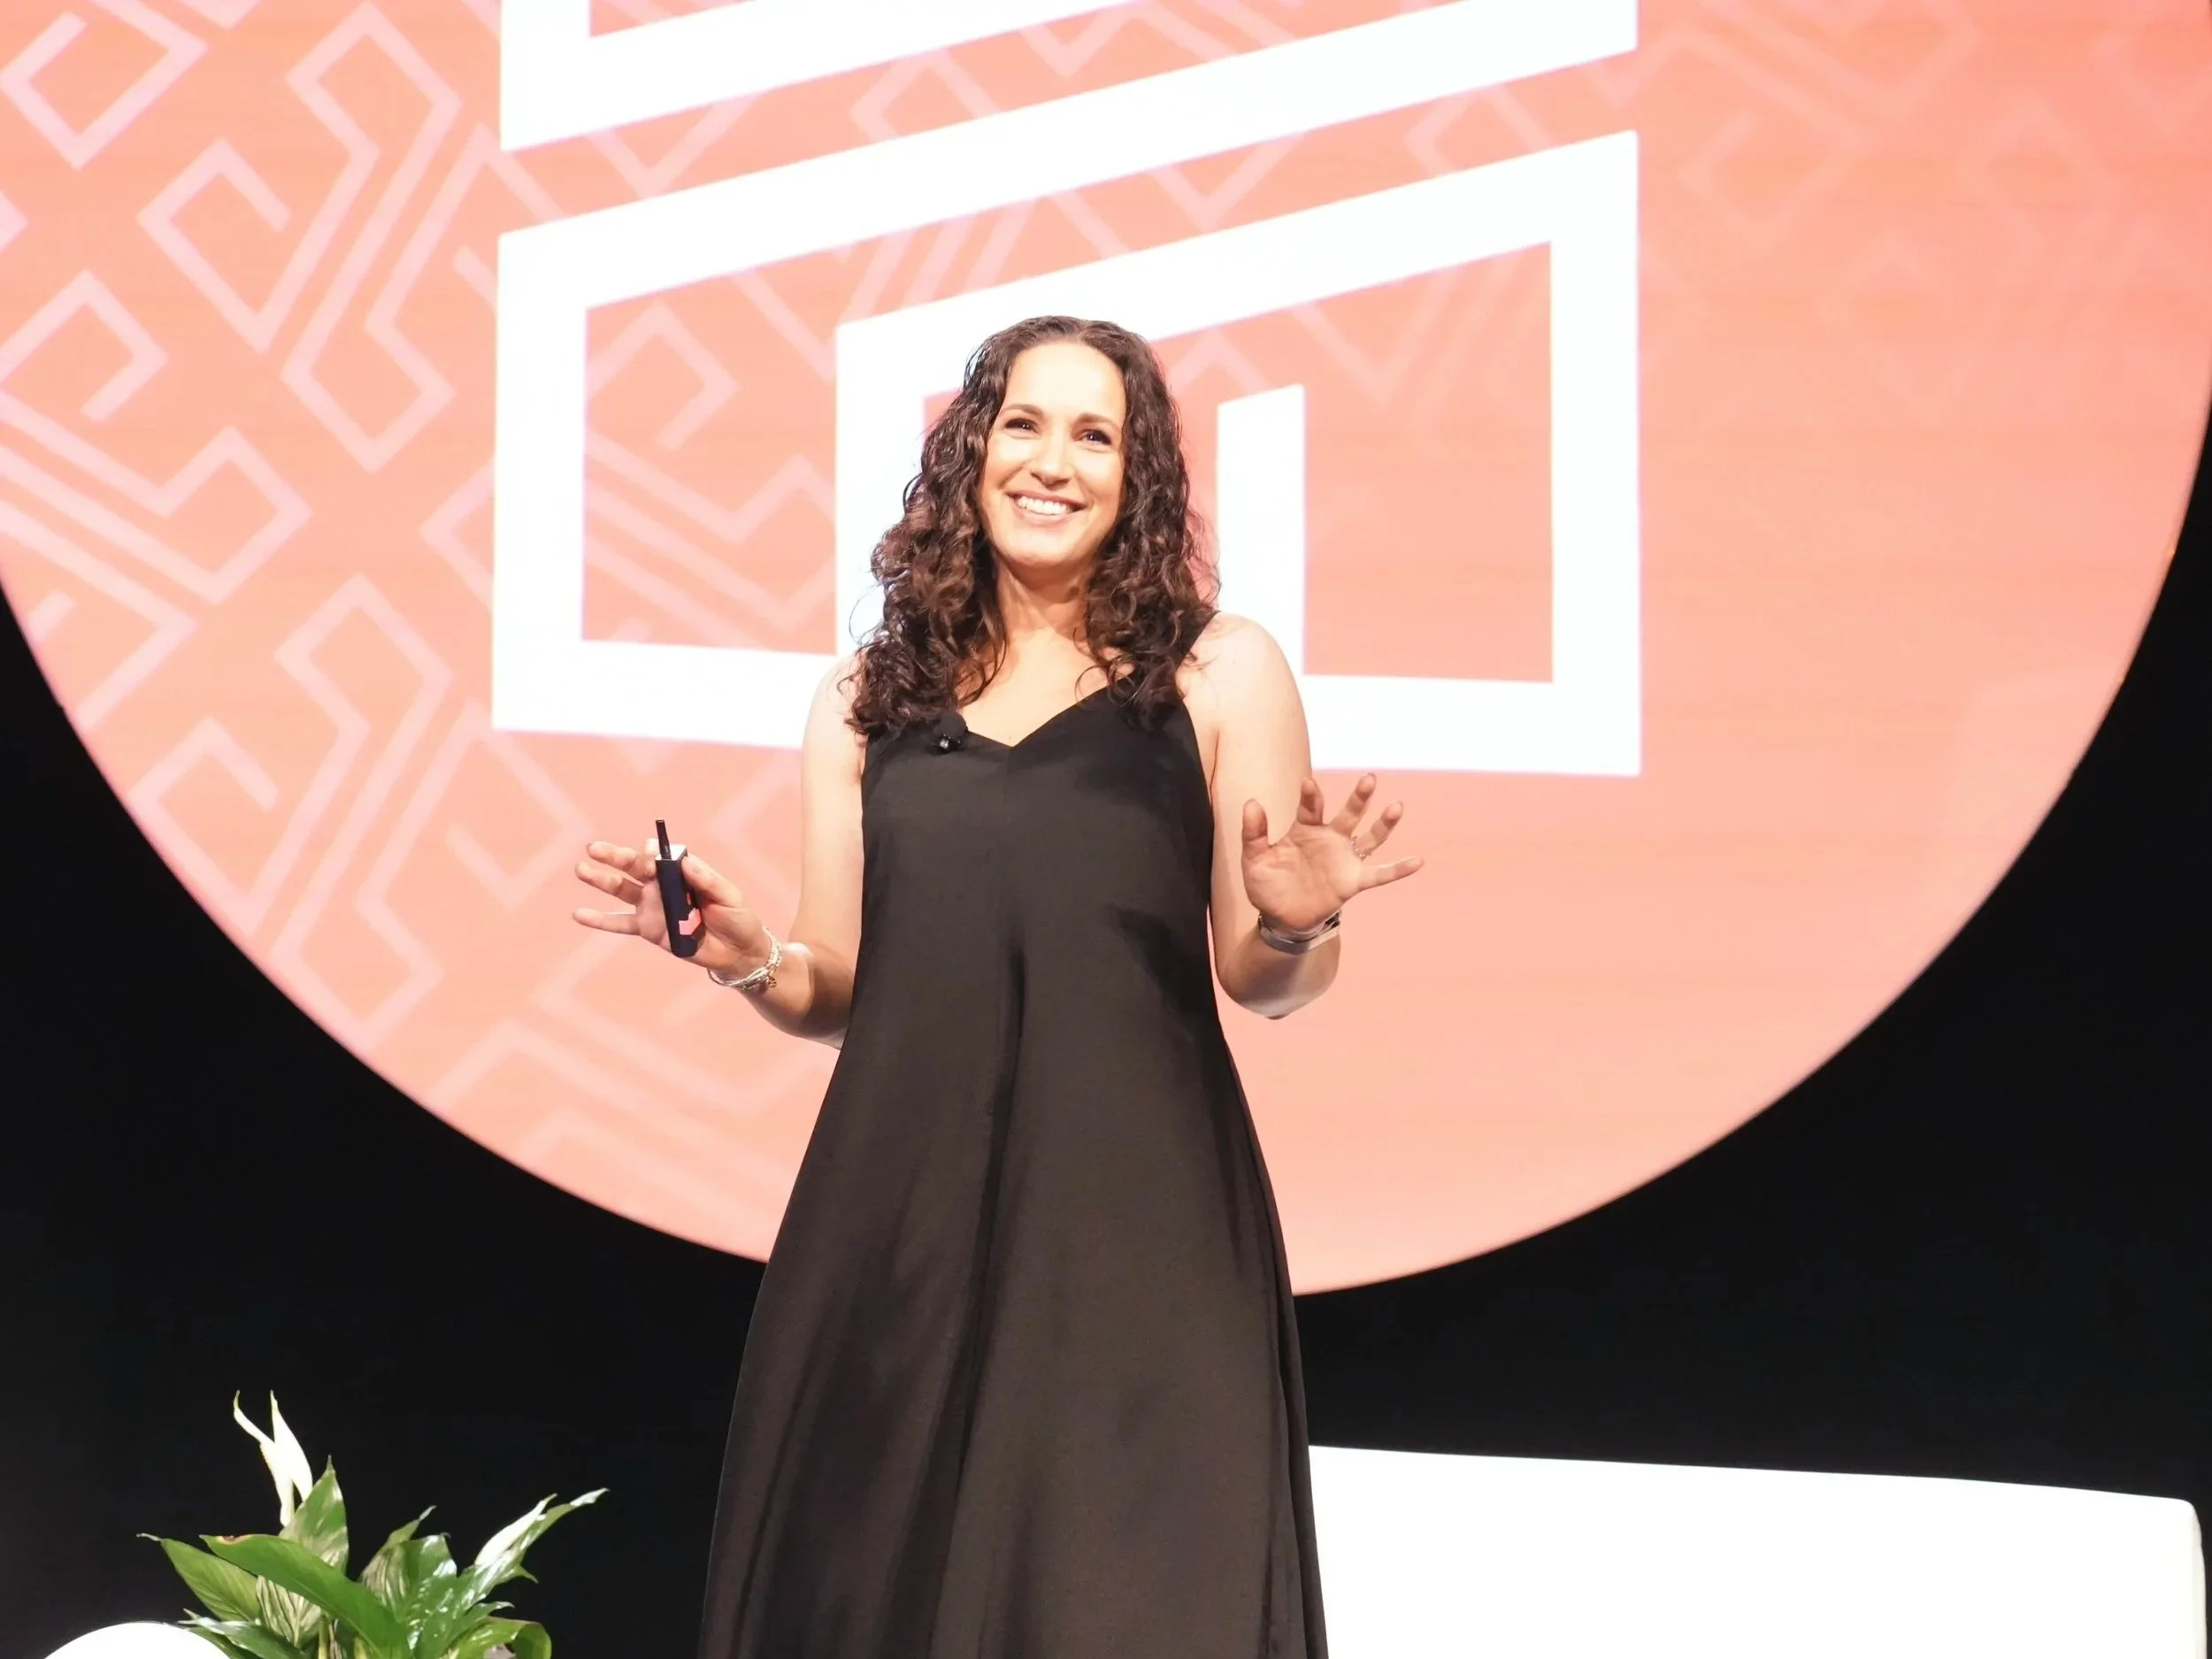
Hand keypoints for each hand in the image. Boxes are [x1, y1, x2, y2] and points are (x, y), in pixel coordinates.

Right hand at [571, 832, 775, 978]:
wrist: (737, 952)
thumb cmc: (737, 918)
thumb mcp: (728, 896)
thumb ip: (706, 879)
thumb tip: (684, 861)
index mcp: (681, 872)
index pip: (660, 856)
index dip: (651, 852)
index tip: (649, 852)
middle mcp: (662, 885)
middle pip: (633, 867)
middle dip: (613, 856)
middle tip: (593, 848)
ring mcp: (652, 906)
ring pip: (621, 889)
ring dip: (600, 880)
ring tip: (581, 869)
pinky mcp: (647, 929)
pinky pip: (619, 923)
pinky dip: (599, 919)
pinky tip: (579, 913)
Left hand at [1239, 774, 1422, 934]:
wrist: (1280, 917)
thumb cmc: (1268, 884)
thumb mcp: (1253, 860)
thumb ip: (1253, 833)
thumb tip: (1252, 803)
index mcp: (1305, 830)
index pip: (1311, 808)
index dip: (1311, 796)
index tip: (1308, 783)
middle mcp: (1330, 840)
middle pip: (1349, 814)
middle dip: (1359, 798)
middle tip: (1370, 779)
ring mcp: (1344, 860)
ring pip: (1369, 838)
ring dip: (1383, 824)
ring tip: (1397, 807)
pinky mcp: (1353, 882)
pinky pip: (1379, 875)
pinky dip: (1398, 869)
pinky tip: (1417, 861)